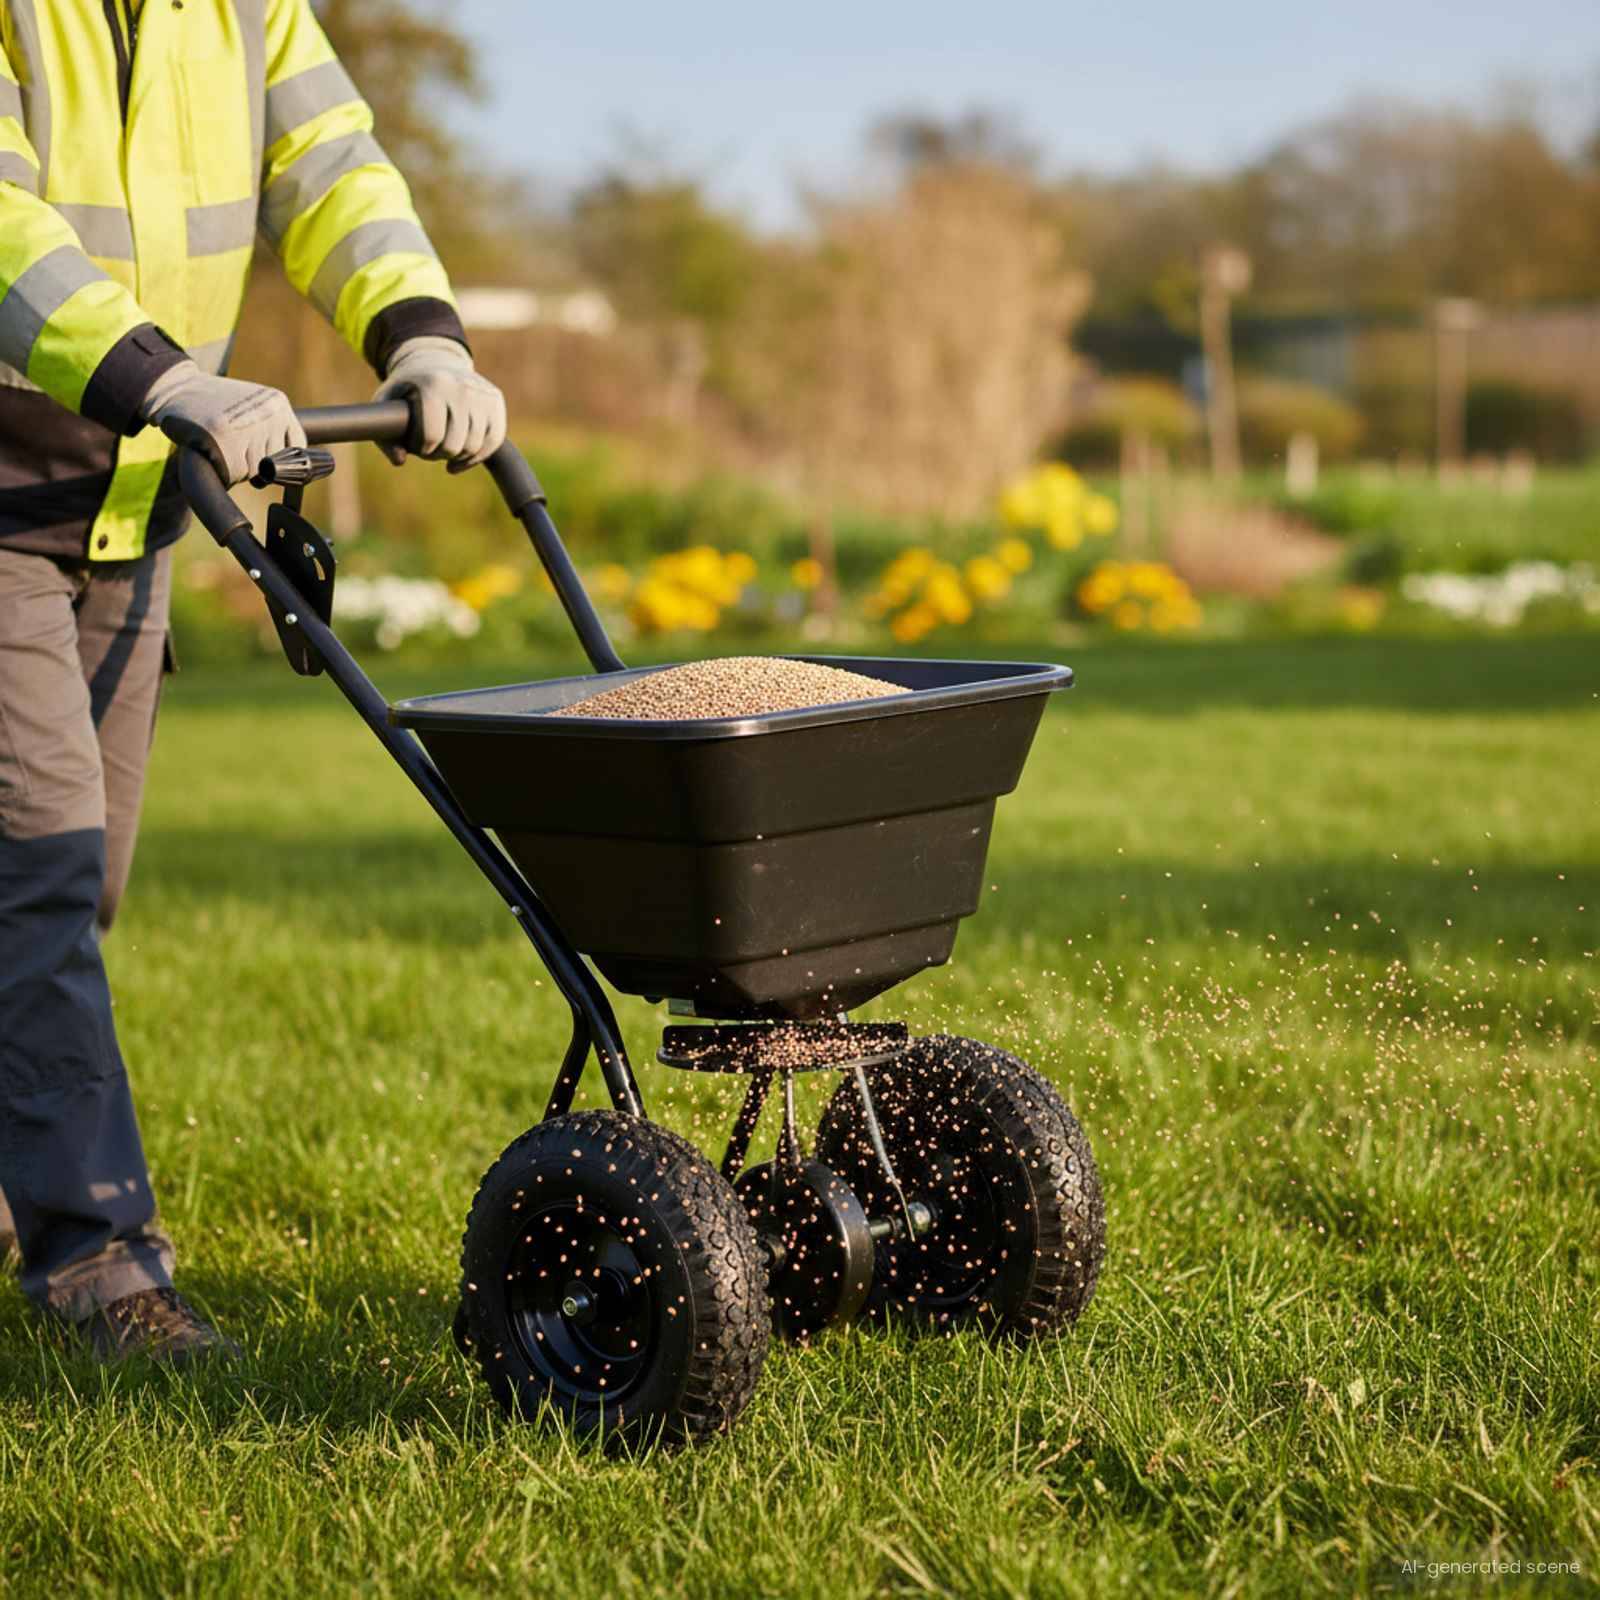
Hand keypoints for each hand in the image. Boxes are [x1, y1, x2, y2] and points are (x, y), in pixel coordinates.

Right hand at [142, 364, 305, 486]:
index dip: (277, 460)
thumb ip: (274, 428)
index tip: (265, 462)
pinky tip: (213, 453)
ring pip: (254, 471)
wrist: (177, 386)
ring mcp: (246, 428)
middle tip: (233, 445)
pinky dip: (224, 473)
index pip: (296, 448)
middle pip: (273, 463)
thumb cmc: (215, 403)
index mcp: (278, 405)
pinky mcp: (223, 440)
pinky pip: (234, 474)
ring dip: (237, 469)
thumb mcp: (254, 405)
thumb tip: (288, 471)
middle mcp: (268, 415)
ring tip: (221, 446)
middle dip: (254, 463)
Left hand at [373, 337, 506, 472]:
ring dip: (459, 456)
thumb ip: (384, 435)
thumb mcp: (387, 403)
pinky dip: (479, 455)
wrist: (436, 361)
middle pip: (455, 445)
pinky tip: (464, 458)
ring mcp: (482, 393)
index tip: (419, 448)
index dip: (424, 450)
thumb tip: (400, 460)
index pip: (432, 436)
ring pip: (475, 446)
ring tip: (447, 450)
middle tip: (432, 450)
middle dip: (441, 455)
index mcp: (433, 385)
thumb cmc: (409, 388)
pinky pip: (494, 440)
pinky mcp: (495, 400)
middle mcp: (462, 387)